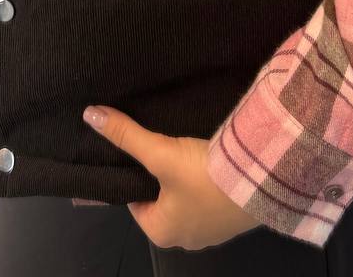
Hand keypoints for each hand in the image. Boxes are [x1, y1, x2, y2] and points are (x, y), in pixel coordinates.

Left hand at [82, 105, 260, 250]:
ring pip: (187, 198)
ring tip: (182, 147)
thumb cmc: (203, 177)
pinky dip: (207, 179)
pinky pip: (211, 196)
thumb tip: (89, 115)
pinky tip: (209, 158)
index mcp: (161, 233)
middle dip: (160, 176)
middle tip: (159, 145)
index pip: (135, 203)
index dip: (133, 176)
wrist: (263, 182)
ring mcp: (213, 229)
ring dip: (185, 176)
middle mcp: (185, 238)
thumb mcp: (160, 152)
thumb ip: (125, 135)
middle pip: (161, 200)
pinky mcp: (235, 215)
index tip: (135, 152)